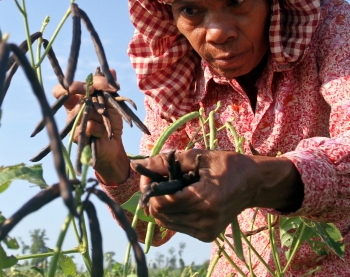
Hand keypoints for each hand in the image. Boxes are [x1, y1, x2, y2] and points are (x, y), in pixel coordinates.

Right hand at [53, 70, 129, 184]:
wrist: (114, 145)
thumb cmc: (111, 120)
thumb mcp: (113, 101)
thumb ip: (109, 86)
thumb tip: (112, 70)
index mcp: (77, 98)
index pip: (62, 89)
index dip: (70, 85)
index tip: (89, 85)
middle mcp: (72, 109)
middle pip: (70, 94)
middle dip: (86, 90)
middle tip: (96, 91)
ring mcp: (72, 123)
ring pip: (82, 110)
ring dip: (99, 112)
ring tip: (106, 119)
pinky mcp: (76, 137)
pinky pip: (89, 125)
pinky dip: (101, 127)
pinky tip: (104, 132)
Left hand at [134, 149, 302, 241]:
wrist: (252, 183)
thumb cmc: (226, 165)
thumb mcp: (197, 156)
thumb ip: (166, 161)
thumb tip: (140, 164)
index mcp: (205, 199)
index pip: (162, 202)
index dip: (149, 188)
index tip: (150, 175)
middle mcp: (206, 220)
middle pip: (161, 214)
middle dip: (154, 196)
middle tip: (161, 180)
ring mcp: (206, 231)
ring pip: (166, 222)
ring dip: (163, 205)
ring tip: (174, 189)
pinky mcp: (206, 236)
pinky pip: (177, 225)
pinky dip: (173, 212)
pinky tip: (182, 199)